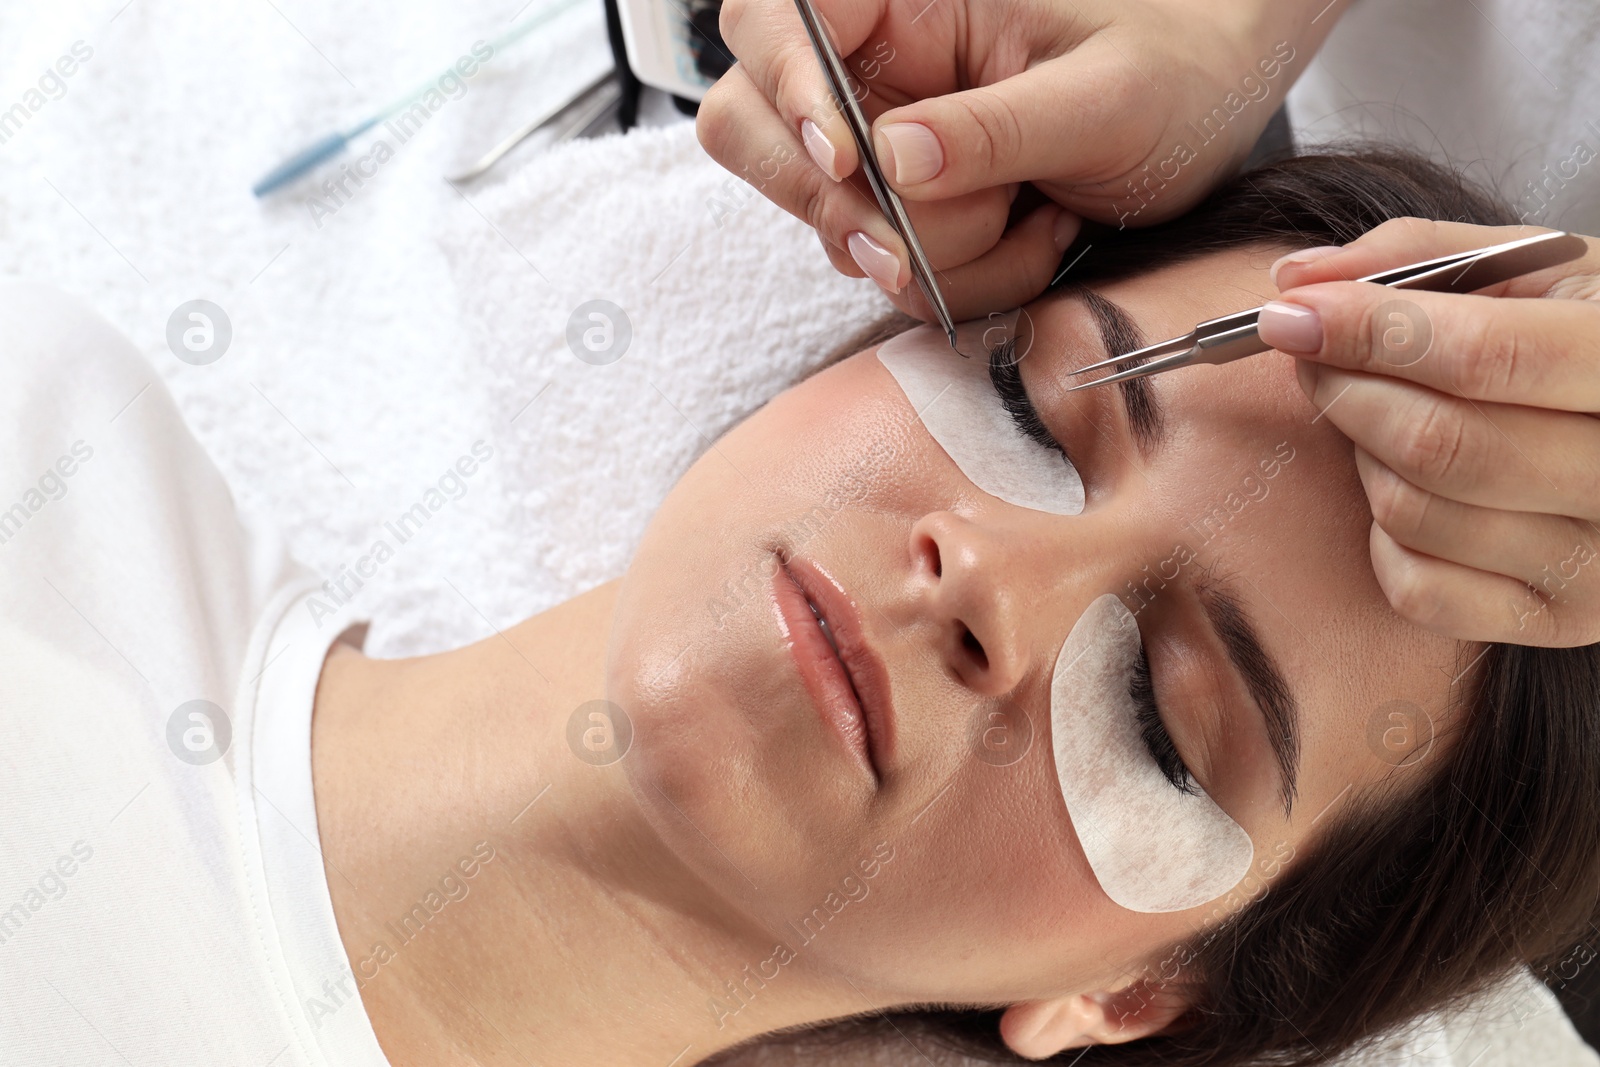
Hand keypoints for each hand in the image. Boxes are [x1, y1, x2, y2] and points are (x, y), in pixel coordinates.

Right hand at [697, 0, 1328, 322]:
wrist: (1212, 111)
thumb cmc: (1177, 67)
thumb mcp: (1107, 97)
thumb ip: (998, 127)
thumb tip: (894, 158)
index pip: (774, 20)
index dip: (785, 87)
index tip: (847, 159)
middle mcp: (873, 65)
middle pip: (753, 128)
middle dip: (843, 203)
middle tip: (921, 239)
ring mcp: (879, 141)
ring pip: (825, 218)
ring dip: (928, 254)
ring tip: (1032, 221)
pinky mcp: (902, 206)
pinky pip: (883, 266)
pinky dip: (958, 281)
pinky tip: (1032, 239)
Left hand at [1259, 218, 1599, 646]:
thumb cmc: (1582, 338)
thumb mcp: (1535, 269)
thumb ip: (1417, 256)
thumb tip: (1292, 281)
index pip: (1483, 357)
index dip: (1370, 333)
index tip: (1290, 315)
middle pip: (1436, 443)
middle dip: (1347, 391)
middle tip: (1315, 358)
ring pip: (1413, 513)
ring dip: (1366, 457)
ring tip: (1381, 416)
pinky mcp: (1561, 620)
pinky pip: (1418, 588)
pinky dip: (1386, 536)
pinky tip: (1414, 487)